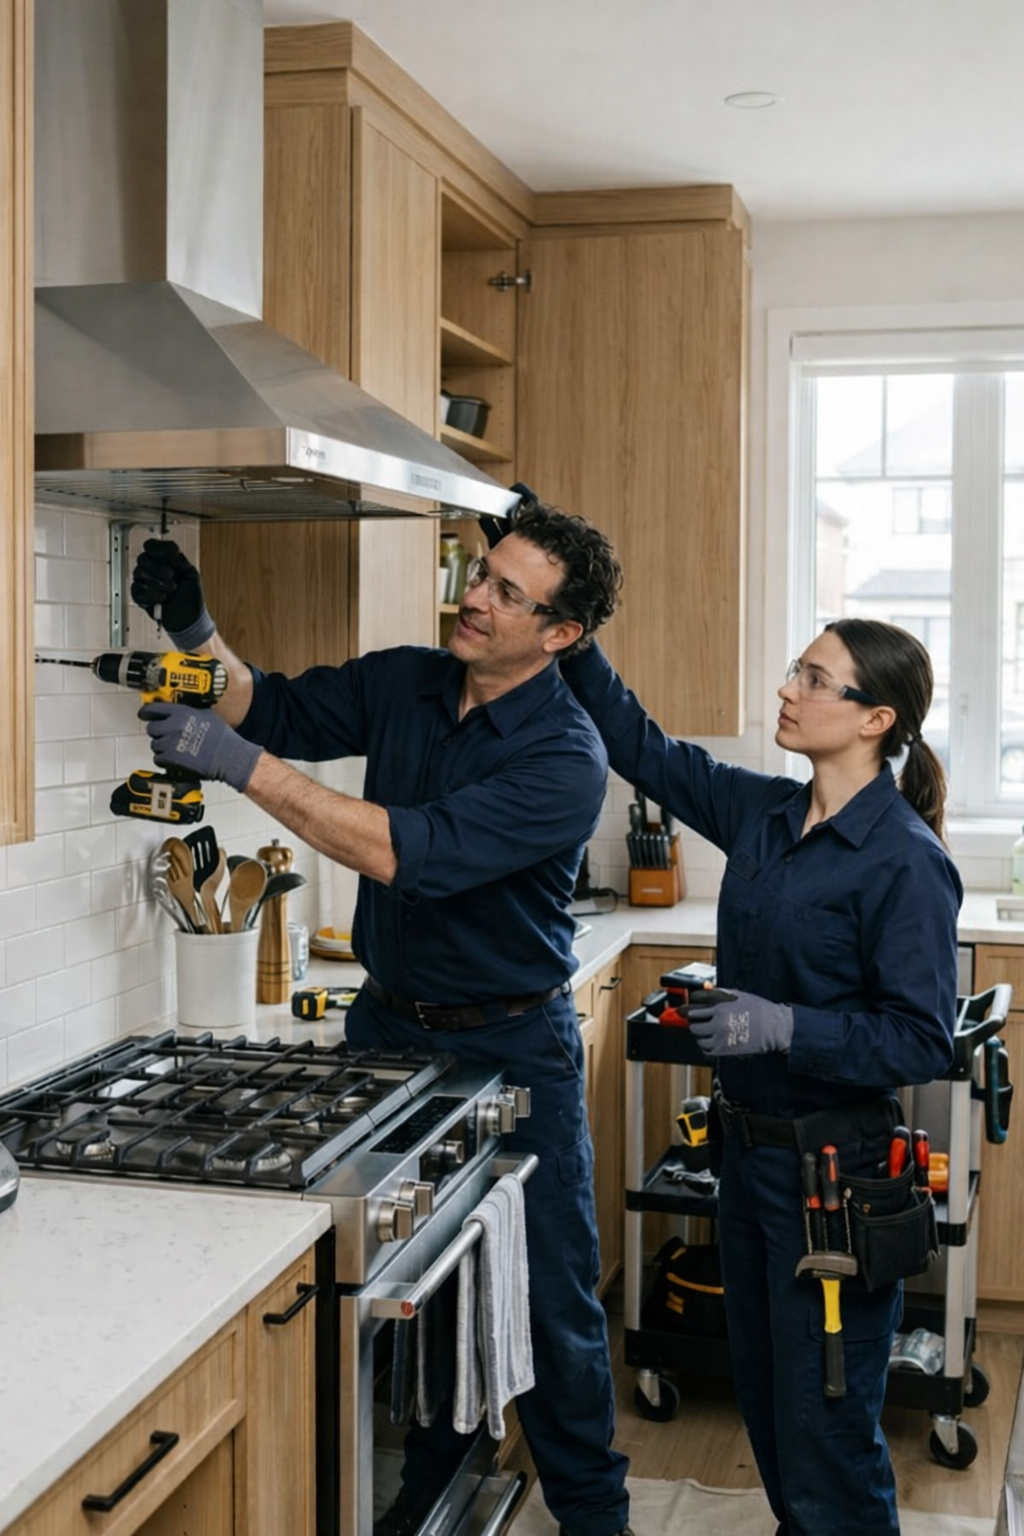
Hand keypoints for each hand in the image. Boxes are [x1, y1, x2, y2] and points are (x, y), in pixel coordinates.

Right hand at [130, 539, 214, 649]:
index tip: (167, 554)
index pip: (152, 546)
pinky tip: (162, 599)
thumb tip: (170, 549)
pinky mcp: (140, 596)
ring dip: (157, 582)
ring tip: (170, 590)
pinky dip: (152, 595)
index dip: (156, 547)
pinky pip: (137, 589)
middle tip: (172, 577)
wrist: (189, 620)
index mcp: (164, 561)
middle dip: (159, 568)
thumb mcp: (190, 574)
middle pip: (143, 558)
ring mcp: (145, 582)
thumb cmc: (191, 597)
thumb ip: (179, 560)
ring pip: (139, 572)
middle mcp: (152, 569)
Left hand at [140, 704, 261, 792]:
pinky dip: (164, 760)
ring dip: (162, 746)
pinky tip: (175, 758)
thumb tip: (177, 709)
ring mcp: (171, 743)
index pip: (153, 709)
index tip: (145, 714)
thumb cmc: (222, 738)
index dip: (147, 712)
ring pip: (154, 744)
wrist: (228, 756)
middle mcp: (173, 726)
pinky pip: (158, 759)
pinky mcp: (171, 759)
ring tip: (175, 748)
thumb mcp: (206, 714)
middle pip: (151, 728)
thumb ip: (188, 710)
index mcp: (181, 713)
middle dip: (158, 732)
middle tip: (166, 734)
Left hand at [687, 989, 793, 1057]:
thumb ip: (722, 994)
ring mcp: (720, 1037)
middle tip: (698, 1023)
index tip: (686, 1013)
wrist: (774, 1027)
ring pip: (699, 1039)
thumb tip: (709, 991)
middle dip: (694, 1024)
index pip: (695, 1010)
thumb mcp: (740, 995)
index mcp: (720, 1007)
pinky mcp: (725, 1050)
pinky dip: (706, 1047)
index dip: (689, 1012)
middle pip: (694, 1025)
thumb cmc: (760, 1010)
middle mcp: (718, 1022)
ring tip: (706, 1033)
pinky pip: (707, 1050)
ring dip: (700, 1036)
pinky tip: (711, 1043)